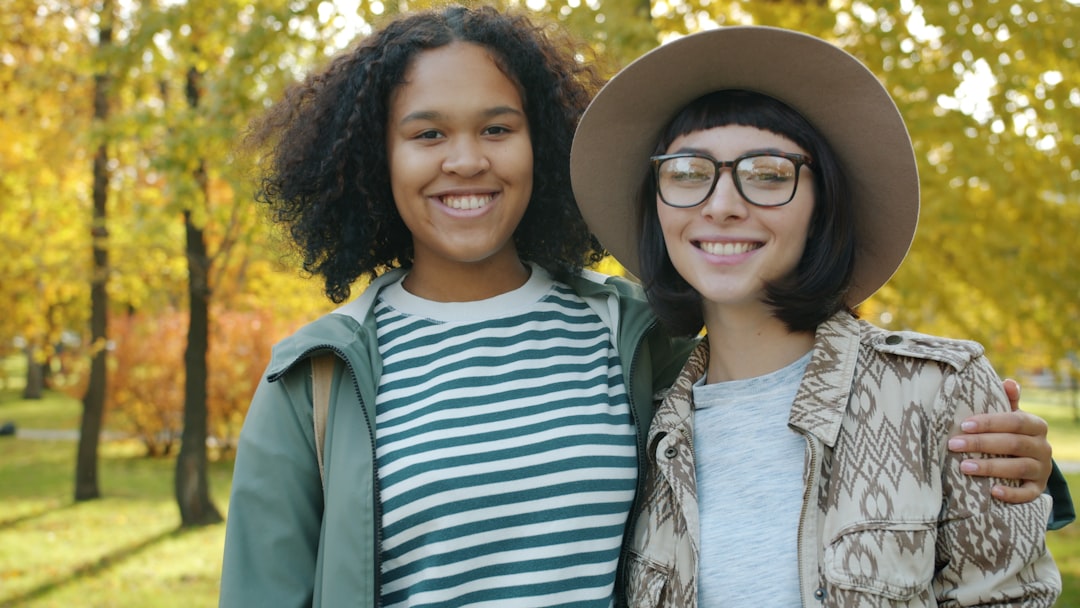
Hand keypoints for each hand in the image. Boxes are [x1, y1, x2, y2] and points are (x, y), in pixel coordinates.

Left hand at [947, 379, 1052, 502]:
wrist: (1030, 461)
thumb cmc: (1010, 434)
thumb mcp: (1011, 417)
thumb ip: (1009, 401)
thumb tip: (1008, 382)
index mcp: (1036, 425)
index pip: (1014, 421)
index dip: (989, 423)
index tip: (964, 425)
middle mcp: (1043, 447)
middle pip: (1013, 444)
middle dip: (981, 444)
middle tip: (953, 445)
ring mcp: (1042, 469)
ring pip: (1019, 468)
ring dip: (990, 467)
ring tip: (964, 467)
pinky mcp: (1038, 489)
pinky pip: (1028, 494)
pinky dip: (1012, 494)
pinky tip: (993, 492)